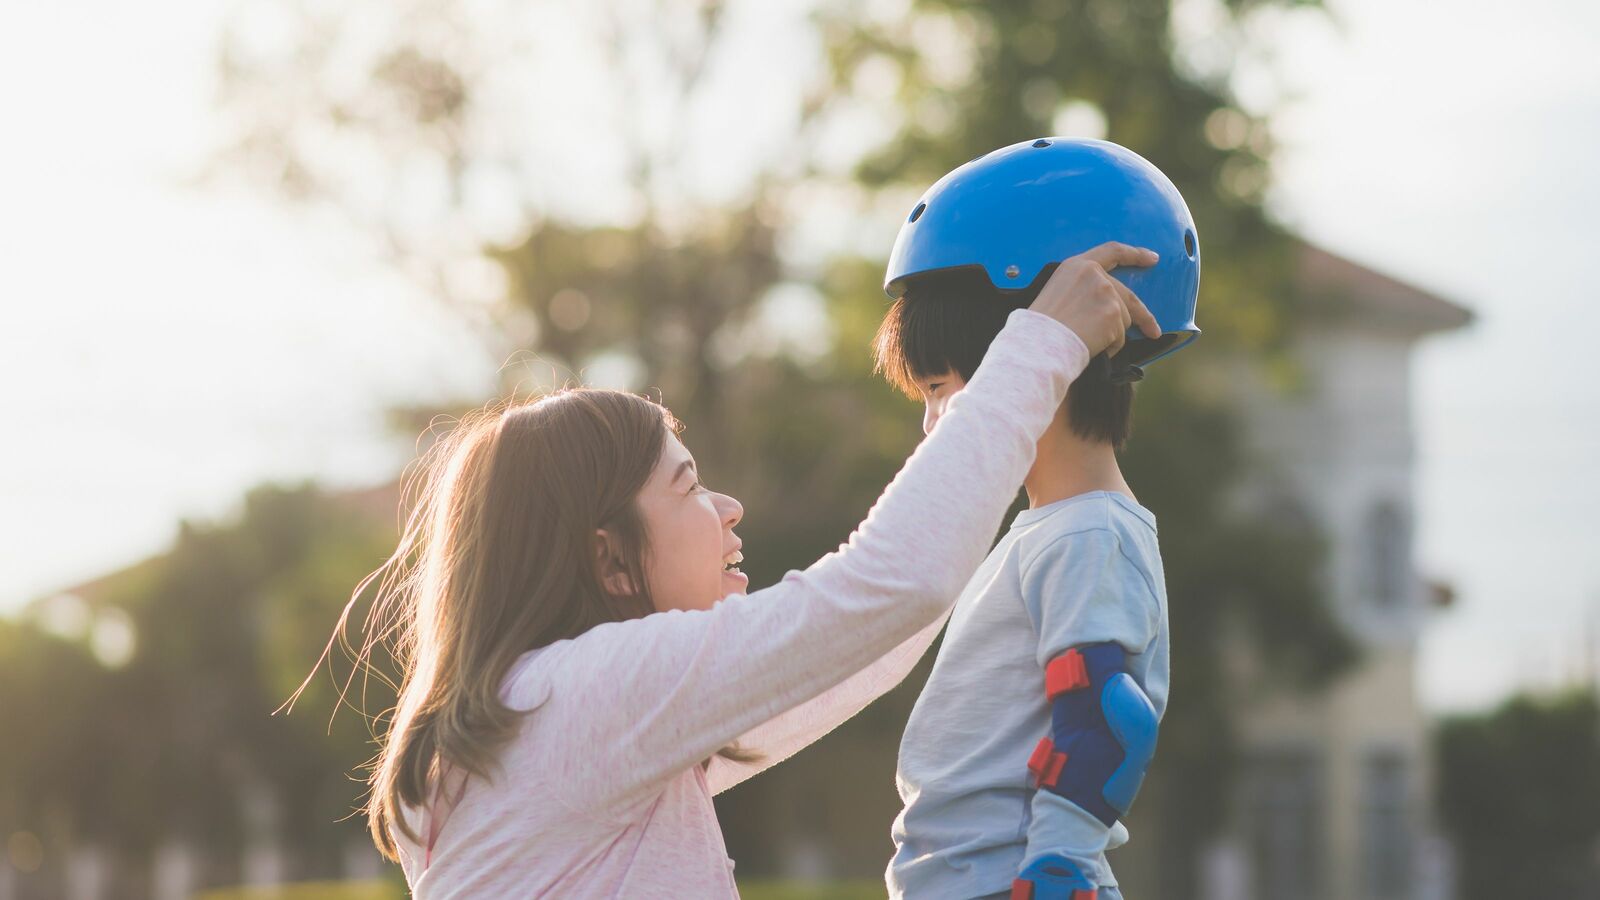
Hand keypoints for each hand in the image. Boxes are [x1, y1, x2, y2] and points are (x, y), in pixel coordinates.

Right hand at [1028, 242, 1162, 356]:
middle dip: (1144, 315)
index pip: (1113, 251)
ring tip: (1086, 341)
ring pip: (1124, 319)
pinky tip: (1089, 346)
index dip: (1135, 254)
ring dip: (1111, 335)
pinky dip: (1108, 347)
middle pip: (1128, 296)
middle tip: (1153, 330)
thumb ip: (1083, 288)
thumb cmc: (1041, 325)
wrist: (1039, 342)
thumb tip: (1107, 303)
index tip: (1152, 258)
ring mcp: (1107, 294)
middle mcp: (1096, 275)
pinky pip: (1119, 338)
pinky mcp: (1114, 314)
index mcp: (1077, 265)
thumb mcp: (1057, 291)